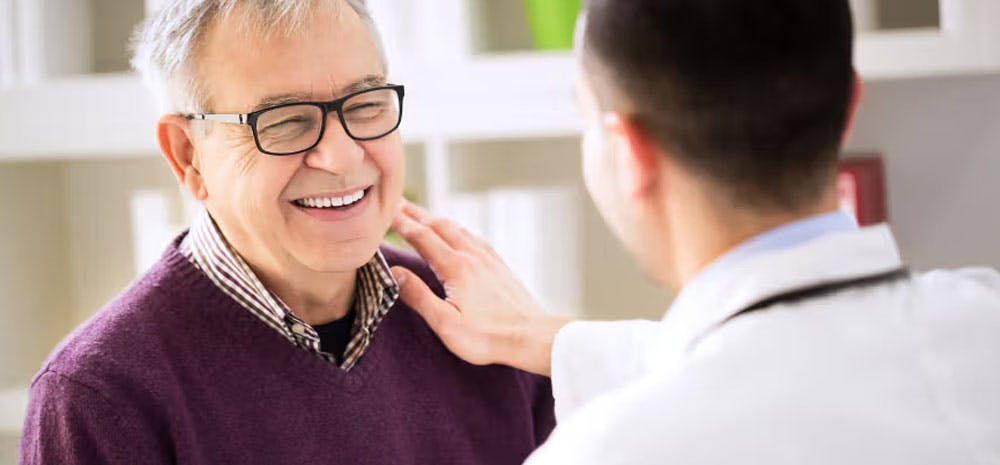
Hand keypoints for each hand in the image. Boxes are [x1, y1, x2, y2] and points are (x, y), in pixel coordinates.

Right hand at [390, 200, 574, 375]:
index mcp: (456, 268)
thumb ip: (418, 296)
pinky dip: (458, 229)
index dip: (402, 223)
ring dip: (436, 219)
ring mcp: (488, 259)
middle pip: (439, 226)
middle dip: (416, 214)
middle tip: (397, 204)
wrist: (531, 336)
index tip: (385, 212)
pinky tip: (459, 233)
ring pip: (458, 229)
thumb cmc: (487, 337)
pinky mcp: (499, 266)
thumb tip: (394, 273)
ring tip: (422, 214)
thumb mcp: (446, 324)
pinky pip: (474, 238)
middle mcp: (472, 256)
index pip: (422, 237)